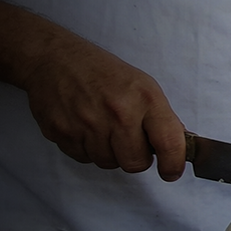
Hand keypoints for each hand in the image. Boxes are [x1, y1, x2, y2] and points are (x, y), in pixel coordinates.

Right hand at [24, 44, 185, 180]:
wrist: (55, 59)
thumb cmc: (102, 72)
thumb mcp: (143, 85)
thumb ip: (161, 117)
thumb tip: (175, 147)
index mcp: (145, 99)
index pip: (169, 143)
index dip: (173, 164)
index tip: (171, 171)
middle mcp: (118, 112)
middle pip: (135, 163)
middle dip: (136, 157)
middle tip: (131, 140)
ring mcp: (88, 123)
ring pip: (108, 163)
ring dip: (110, 153)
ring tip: (104, 128)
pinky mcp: (62, 132)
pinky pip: (83, 158)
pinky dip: (87, 149)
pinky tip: (86, 127)